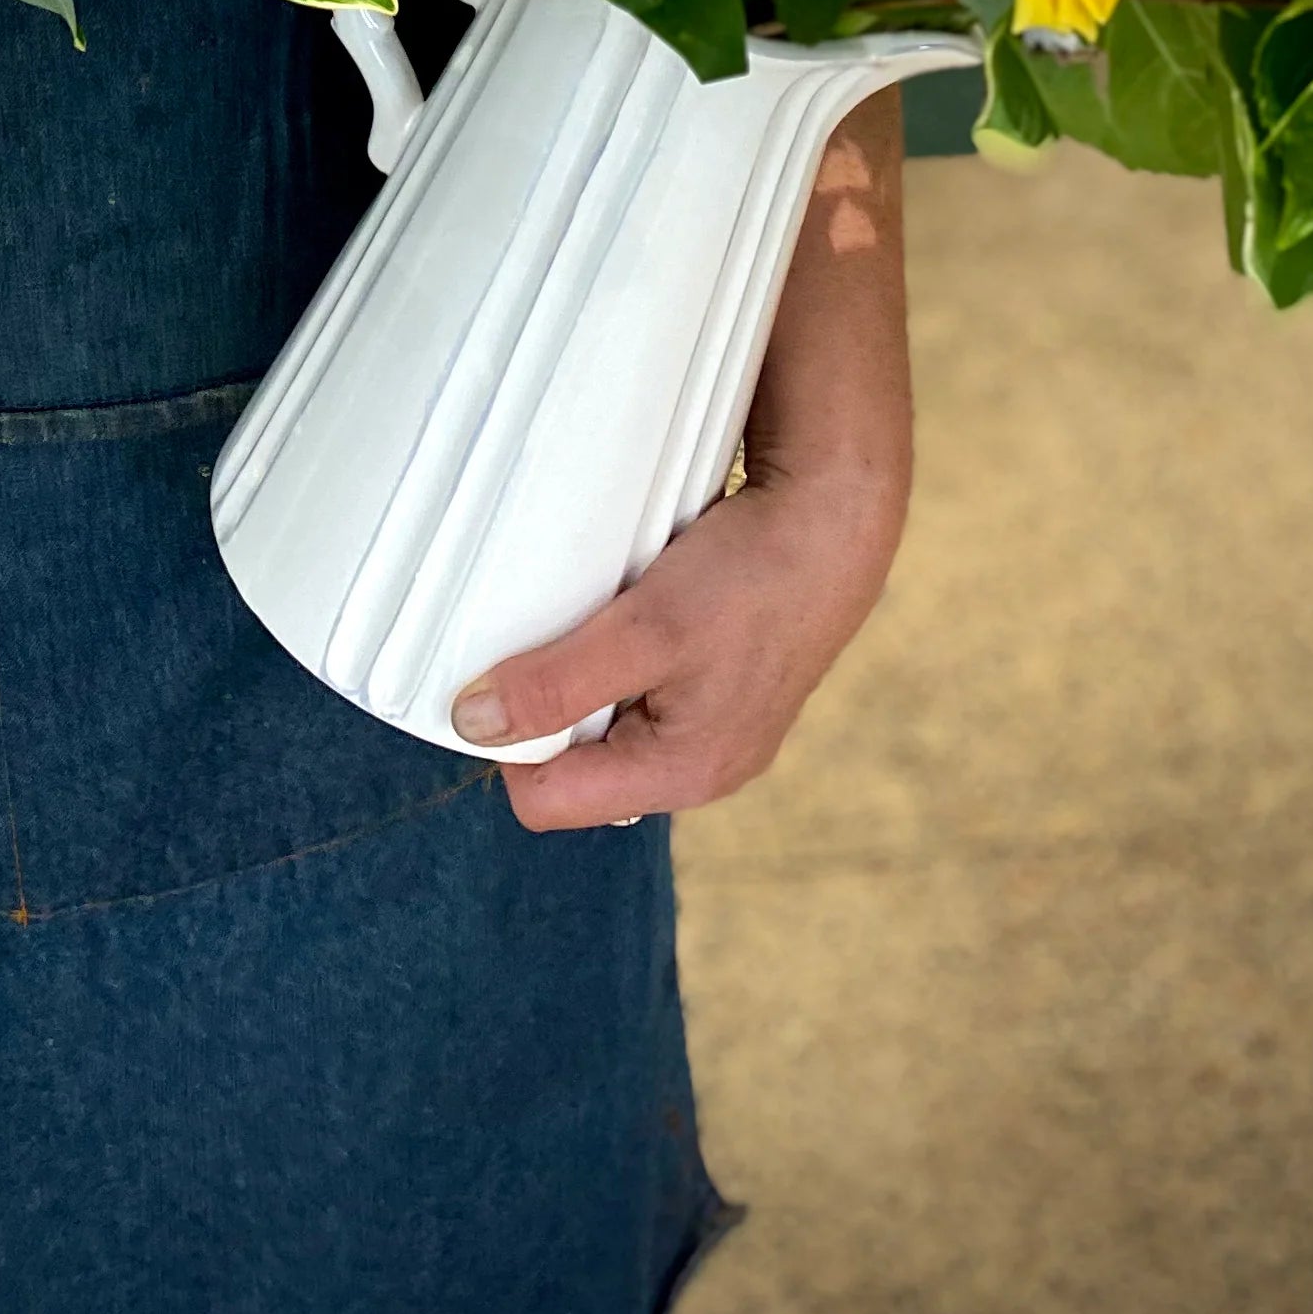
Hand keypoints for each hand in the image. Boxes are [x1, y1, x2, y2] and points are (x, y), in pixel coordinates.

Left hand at [451, 91, 913, 833]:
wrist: (840, 516)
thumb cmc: (754, 576)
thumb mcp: (646, 631)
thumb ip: (559, 683)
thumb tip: (473, 725)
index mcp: (681, 775)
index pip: (545, 798)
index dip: (507, 740)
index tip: (494, 670)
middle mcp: (695, 763)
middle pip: (571, 759)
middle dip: (544, 699)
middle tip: (542, 627)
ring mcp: (707, 721)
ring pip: (600, 713)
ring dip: (578, 663)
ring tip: (587, 605)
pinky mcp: (713, 677)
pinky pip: (634, 677)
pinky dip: (613, 640)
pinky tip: (619, 595)